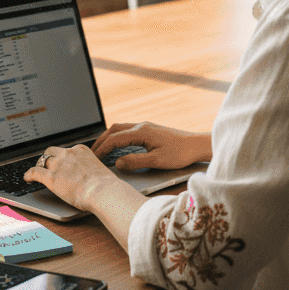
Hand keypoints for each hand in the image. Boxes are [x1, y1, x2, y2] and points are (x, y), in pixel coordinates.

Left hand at [24, 144, 123, 210]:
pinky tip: (27, 179)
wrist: (103, 191)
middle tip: (46, 165)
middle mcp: (68, 154)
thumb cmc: (106, 185)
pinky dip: (29, 175)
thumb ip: (92, 170)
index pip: (67, 151)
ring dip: (39, 166)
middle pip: (51, 152)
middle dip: (47, 158)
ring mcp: (59, 165)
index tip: (61, 162)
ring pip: (43, 161)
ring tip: (36, 171)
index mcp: (81, 150)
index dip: (62, 157)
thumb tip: (92, 177)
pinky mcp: (51, 178)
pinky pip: (35, 172)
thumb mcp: (100, 170)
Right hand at [93, 122, 211, 170]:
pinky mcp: (150, 130)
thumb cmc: (179, 153)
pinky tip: (117, 147)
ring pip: (120, 128)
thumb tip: (117, 163)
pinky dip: (117, 138)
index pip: (114, 139)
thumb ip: (135, 162)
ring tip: (101, 150)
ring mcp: (146, 127)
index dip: (102, 149)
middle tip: (92, 154)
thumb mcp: (157, 161)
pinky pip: (128, 131)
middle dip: (101, 141)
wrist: (196, 145)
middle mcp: (141, 126)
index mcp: (141, 132)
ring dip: (109, 138)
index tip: (93, 159)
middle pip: (114, 129)